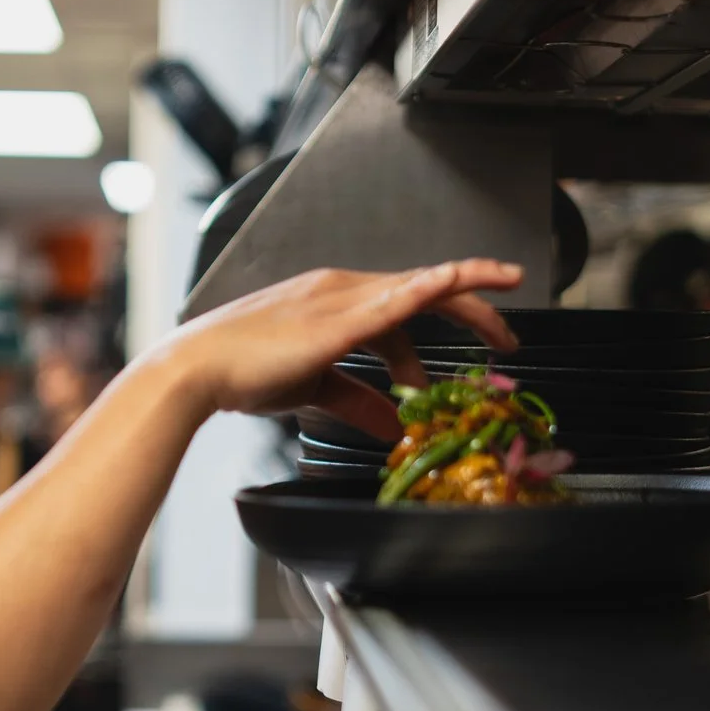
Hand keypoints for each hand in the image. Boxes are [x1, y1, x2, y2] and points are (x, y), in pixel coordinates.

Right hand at [158, 260, 522, 440]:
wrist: (200, 371)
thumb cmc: (245, 372)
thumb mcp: (316, 389)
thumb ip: (359, 402)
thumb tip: (393, 427)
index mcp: (341, 300)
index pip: (412, 302)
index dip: (455, 314)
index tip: (487, 343)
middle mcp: (345, 289)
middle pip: (427, 290)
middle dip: (475, 310)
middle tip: (510, 340)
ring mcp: (340, 299)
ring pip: (421, 288)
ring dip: (468, 301)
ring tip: (504, 331)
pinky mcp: (334, 320)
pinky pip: (391, 299)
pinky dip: (427, 288)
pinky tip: (455, 283)